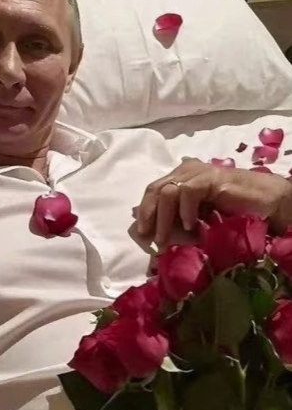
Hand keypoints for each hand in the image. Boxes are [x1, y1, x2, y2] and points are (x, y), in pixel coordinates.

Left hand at [137, 158, 291, 244]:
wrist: (267, 202)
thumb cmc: (236, 210)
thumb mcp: (201, 214)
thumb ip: (181, 215)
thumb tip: (157, 232)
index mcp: (183, 176)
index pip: (155, 189)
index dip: (145, 209)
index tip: (142, 232)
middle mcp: (188, 170)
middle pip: (156, 188)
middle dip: (148, 214)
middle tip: (147, 236)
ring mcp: (200, 172)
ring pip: (168, 191)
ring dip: (163, 218)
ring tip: (165, 238)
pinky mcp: (213, 178)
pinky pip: (189, 191)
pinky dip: (185, 210)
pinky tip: (190, 226)